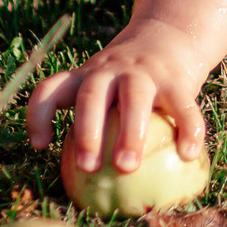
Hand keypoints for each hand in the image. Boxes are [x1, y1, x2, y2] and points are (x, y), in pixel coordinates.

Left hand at [25, 18, 208, 173]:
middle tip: (87, 167)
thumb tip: (87, 188)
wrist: (168, 38)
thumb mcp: (105, 90)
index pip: (52, 89)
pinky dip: (187, 128)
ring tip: (127, 167)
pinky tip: (187, 154)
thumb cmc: (128, 81)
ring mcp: (143, 73)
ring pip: (134, 98)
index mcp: (86, 77)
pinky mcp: (176, 79)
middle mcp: (110, 71)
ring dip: (129, 132)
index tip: (40, 145)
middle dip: (87, 131)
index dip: (39, 114)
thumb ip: (96, 125)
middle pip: (91, 95)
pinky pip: (182, 105)